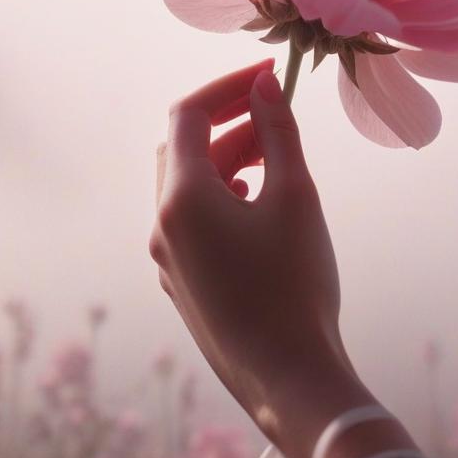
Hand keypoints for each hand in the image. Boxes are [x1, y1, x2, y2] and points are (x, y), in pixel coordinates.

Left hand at [150, 60, 383, 457]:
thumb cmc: (295, 285)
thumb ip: (276, 133)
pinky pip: (190, 222)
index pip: (188, 114)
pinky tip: (257, 207)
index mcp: (181, 198)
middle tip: (272, 117)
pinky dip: (220, 197)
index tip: (269, 76)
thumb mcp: (294, 197)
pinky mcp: (181, 282)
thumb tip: (264, 87)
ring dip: (224, 161)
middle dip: (226, 123)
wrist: (288, 381)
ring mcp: (167, 257)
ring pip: (186, 187)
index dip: (227, 86)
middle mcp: (163, 224)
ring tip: (271, 159)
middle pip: (183, 149)